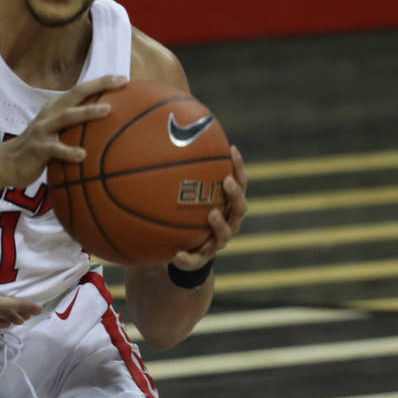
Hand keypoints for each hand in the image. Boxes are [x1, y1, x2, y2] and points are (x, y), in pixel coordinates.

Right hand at [0, 74, 124, 188]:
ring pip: (67, 117)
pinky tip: (83, 156)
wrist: (6, 162)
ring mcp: (43, 130)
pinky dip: (69, 152)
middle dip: (98, 86)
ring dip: (87, 112)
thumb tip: (106, 133)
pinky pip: (56, 149)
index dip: (101, 82)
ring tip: (107, 110)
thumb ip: (75, 129)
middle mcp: (50, 114)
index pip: (81, 90)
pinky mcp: (38, 148)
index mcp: (56, 109)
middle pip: (75, 94)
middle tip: (120, 82)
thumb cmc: (38, 149)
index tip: (124, 78)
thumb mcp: (56, 134)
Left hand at [172, 144, 247, 269]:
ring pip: (225, 234)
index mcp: (225, 204)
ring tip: (212, 214)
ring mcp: (217, 242)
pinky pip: (195, 260)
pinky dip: (187, 258)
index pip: (237, 182)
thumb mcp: (179, 194)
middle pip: (239, 207)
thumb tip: (158, 137)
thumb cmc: (183, 215)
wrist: (182, 251)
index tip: (231, 149)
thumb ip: (173, 172)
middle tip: (226, 181)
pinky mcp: (202, 260)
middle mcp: (227, 222)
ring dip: (220, 224)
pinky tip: (176, 254)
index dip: (237, 166)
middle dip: (235, 193)